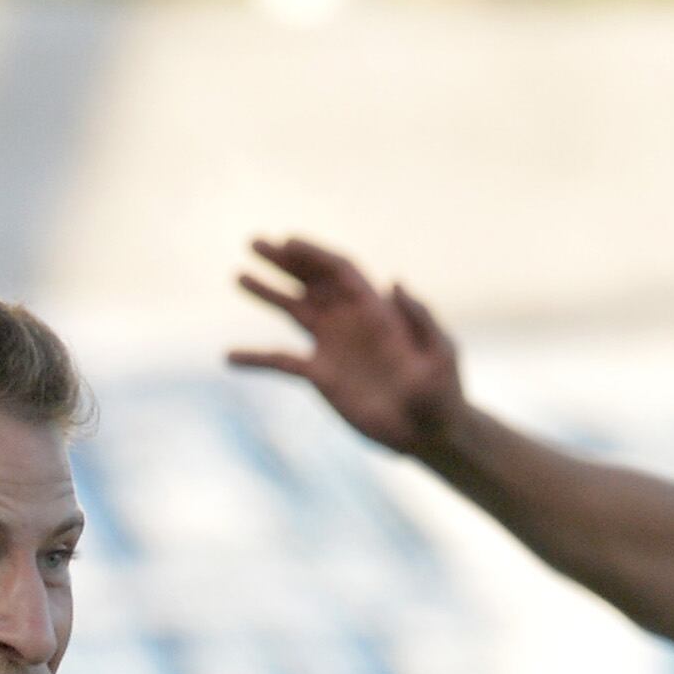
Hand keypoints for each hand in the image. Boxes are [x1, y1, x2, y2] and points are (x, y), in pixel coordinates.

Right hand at [229, 235, 467, 456]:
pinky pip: (282, 363)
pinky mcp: (321, 376)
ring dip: (268, 293)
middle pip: (311, 281)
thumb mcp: (440, 351)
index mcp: (376, 309)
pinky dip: (257, 359)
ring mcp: (333, 347)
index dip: (313, 254)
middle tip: (253, 243)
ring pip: (294, 311)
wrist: (429, 431)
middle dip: (284, 261)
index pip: (339, 270)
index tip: (286, 242)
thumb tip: (394, 282)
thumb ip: (419, 318)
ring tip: (239, 276)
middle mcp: (350, 321)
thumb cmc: (443, 390)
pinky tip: (230, 357)